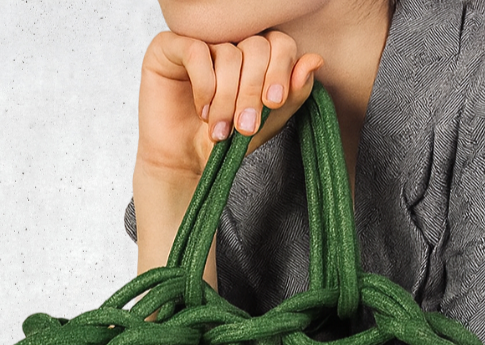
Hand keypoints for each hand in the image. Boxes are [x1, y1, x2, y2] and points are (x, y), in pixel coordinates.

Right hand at [136, 29, 323, 178]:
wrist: (186, 162)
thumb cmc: (225, 142)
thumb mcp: (268, 123)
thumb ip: (292, 95)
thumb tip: (315, 61)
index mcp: (257, 57)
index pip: (280, 45)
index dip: (281, 72)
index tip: (274, 103)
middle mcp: (231, 43)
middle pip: (257, 48)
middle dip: (253, 92)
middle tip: (245, 127)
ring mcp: (201, 42)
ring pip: (228, 55)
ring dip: (227, 99)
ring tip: (220, 128)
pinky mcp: (170, 47)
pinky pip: (196, 51)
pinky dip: (204, 86)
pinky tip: (202, 109)